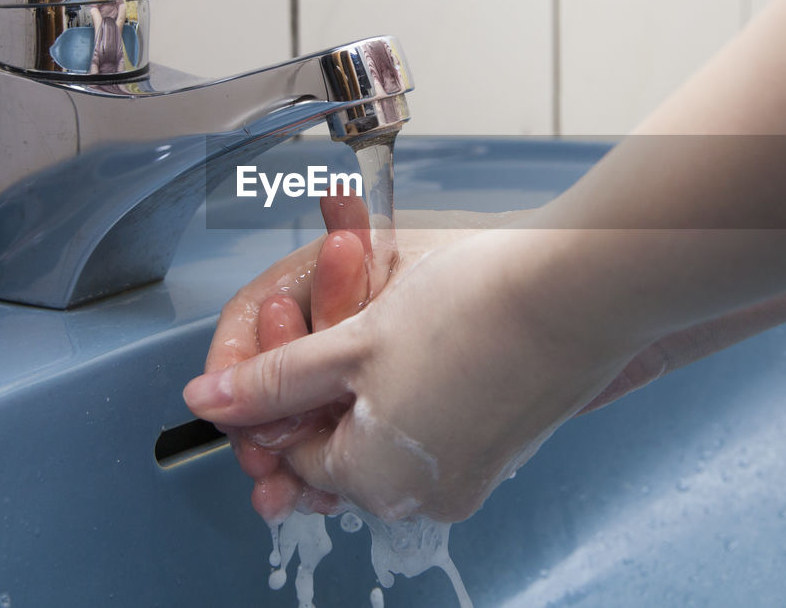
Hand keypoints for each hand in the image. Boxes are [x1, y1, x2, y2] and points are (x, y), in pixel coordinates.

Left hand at [190, 202, 785, 522]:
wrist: (580, 289)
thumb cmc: (470, 310)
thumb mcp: (350, 343)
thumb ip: (273, 381)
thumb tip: (204, 402)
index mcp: (377, 481)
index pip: (293, 455)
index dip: (277, 396)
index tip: (283, 345)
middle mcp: (425, 496)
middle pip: (341, 446)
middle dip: (326, 385)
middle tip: (336, 323)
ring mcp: (470, 474)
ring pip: (387, 432)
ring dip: (369, 380)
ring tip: (381, 318)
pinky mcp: (504, 446)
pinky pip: (435, 424)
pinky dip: (416, 384)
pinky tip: (426, 333)